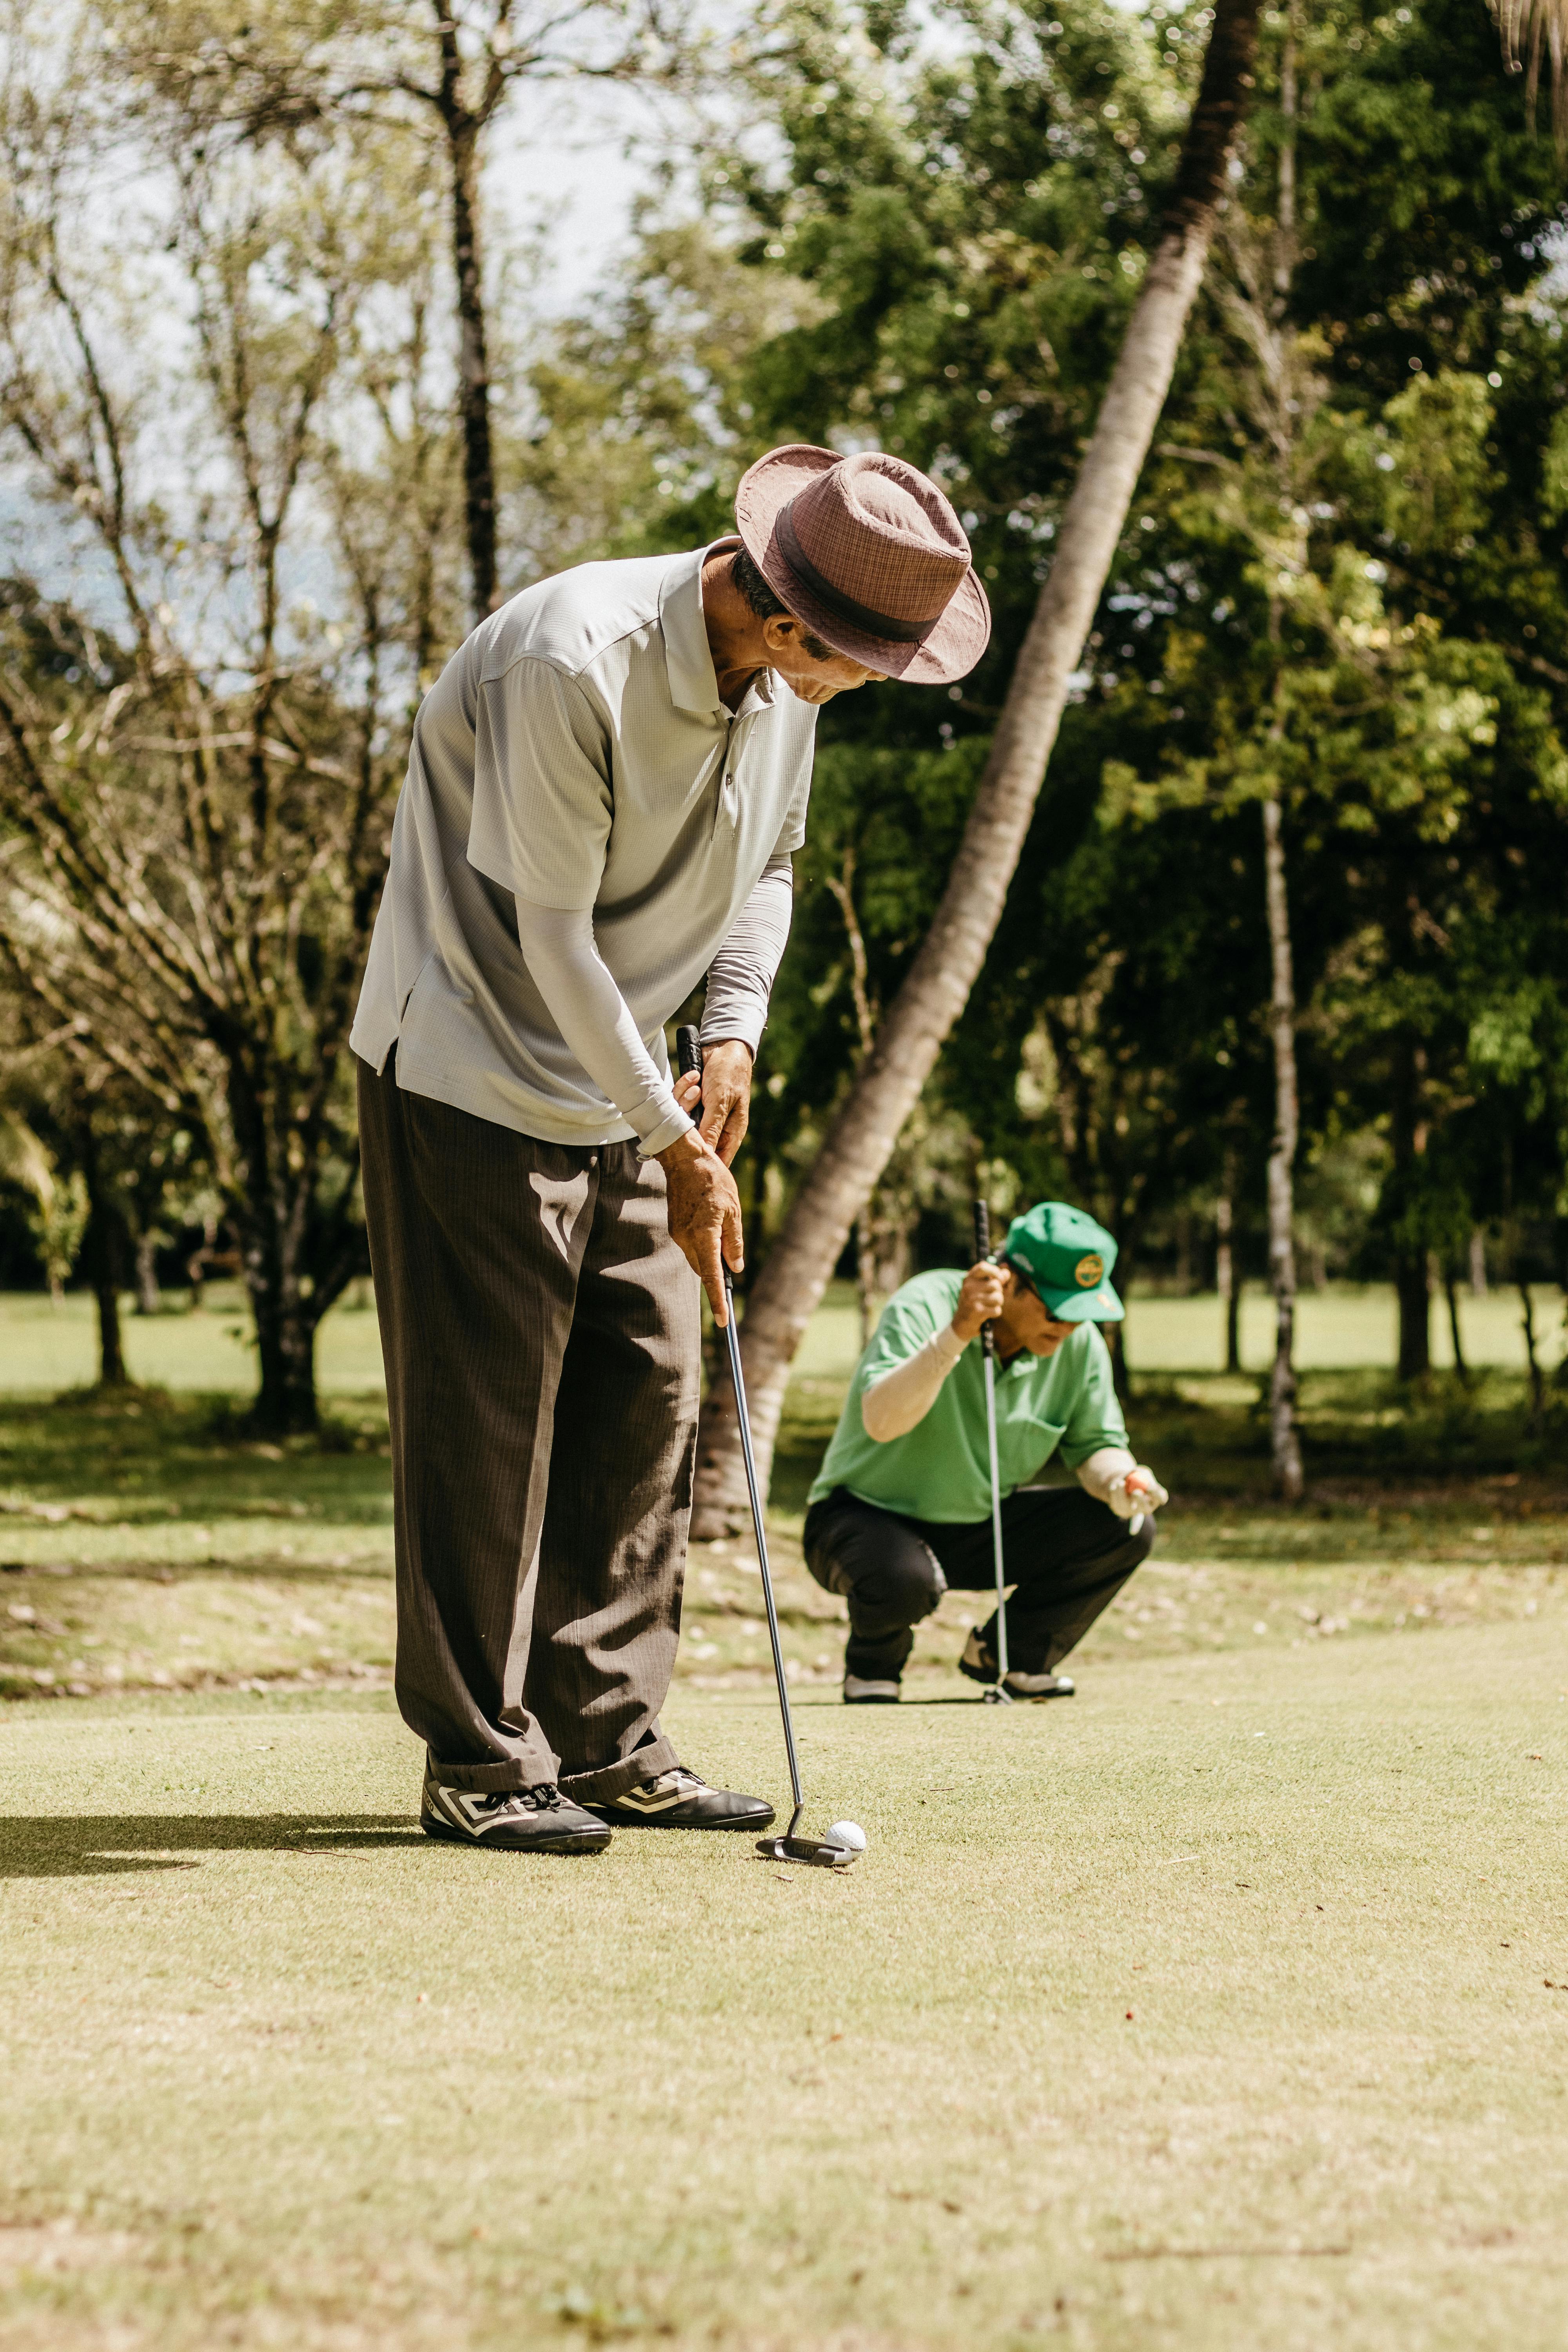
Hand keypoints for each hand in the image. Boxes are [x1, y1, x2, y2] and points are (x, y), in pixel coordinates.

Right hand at [657, 1128, 743, 1324]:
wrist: (684, 1160)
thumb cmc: (713, 1181)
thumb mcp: (733, 1210)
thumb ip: (734, 1242)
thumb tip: (735, 1267)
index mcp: (705, 1235)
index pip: (713, 1277)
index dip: (718, 1300)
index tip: (723, 1321)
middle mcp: (687, 1239)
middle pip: (704, 1271)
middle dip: (717, 1275)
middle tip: (733, 1271)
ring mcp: (678, 1234)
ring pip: (697, 1259)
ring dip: (710, 1258)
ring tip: (723, 1236)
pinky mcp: (674, 1228)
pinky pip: (691, 1246)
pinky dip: (703, 1246)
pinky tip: (710, 1227)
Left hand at [671, 1037, 752, 1165]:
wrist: (722, 1044)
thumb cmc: (729, 1072)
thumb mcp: (720, 1100)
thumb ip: (712, 1128)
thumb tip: (706, 1154)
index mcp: (732, 1130)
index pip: (719, 1158)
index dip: (705, 1162)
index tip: (688, 1161)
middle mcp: (717, 1126)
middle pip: (697, 1141)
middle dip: (689, 1127)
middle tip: (690, 1108)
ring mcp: (703, 1114)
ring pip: (684, 1122)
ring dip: (685, 1103)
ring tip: (696, 1085)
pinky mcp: (692, 1103)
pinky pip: (678, 1106)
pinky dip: (681, 1091)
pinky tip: (692, 1077)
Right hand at [951, 1259, 1006, 1343]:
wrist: (961, 1323)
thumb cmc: (973, 1302)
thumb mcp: (979, 1287)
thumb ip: (994, 1278)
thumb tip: (1007, 1273)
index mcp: (968, 1279)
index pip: (982, 1267)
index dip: (995, 1271)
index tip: (1000, 1279)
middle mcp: (968, 1287)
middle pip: (996, 1284)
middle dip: (999, 1291)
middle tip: (992, 1296)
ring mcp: (972, 1299)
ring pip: (998, 1297)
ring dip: (998, 1303)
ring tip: (990, 1305)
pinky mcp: (977, 1311)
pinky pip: (997, 1310)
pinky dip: (996, 1312)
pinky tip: (988, 1313)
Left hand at [1110, 1465, 1168, 1516]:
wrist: (1122, 1481)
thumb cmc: (1135, 1476)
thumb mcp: (1140, 1471)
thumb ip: (1142, 1473)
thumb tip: (1139, 1473)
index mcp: (1155, 1497)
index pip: (1161, 1498)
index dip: (1156, 1494)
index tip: (1149, 1487)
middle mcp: (1146, 1507)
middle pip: (1146, 1508)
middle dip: (1141, 1500)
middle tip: (1136, 1492)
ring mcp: (1133, 1511)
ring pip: (1128, 1506)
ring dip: (1123, 1492)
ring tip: (1120, 1482)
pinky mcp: (1120, 1510)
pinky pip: (1116, 1502)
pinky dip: (1114, 1491)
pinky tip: (1115, 1487)